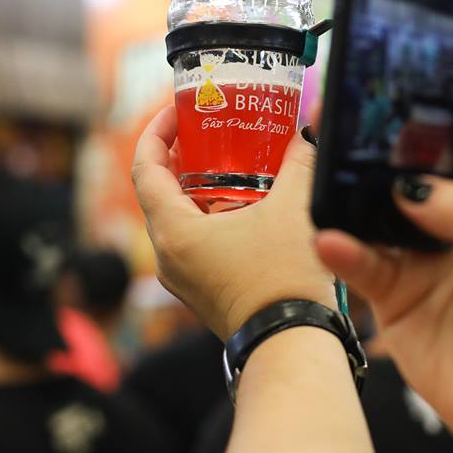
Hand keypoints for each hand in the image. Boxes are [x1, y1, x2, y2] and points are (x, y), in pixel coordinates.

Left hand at [132, 106, 334, 338]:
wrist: (292, 343)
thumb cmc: (284, 279)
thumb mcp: (294, 208)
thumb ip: (299, 162)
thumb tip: (307, 131)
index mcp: (174, 231)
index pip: (144, 168)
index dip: (156, 132)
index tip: (177, 110)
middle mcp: (169, 256)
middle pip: (158, 193)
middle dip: (180, 156)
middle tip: (207, 130)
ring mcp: (184, 279)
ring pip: (177, 220)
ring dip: (197, 188)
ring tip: (230, 163)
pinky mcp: (203, 292)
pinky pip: (194, 243)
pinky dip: (209, 216)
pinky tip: (246, 206)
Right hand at [315, 60, 452, 452]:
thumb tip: (411, 189)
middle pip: (428, 152)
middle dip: (399, 124)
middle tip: (365, 99)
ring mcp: (424, 247)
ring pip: (380, 199)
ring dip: (355, 180)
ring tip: (328, 155)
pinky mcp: (393, 288)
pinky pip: (360, 258)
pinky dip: (342, 247)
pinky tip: (330, 238)